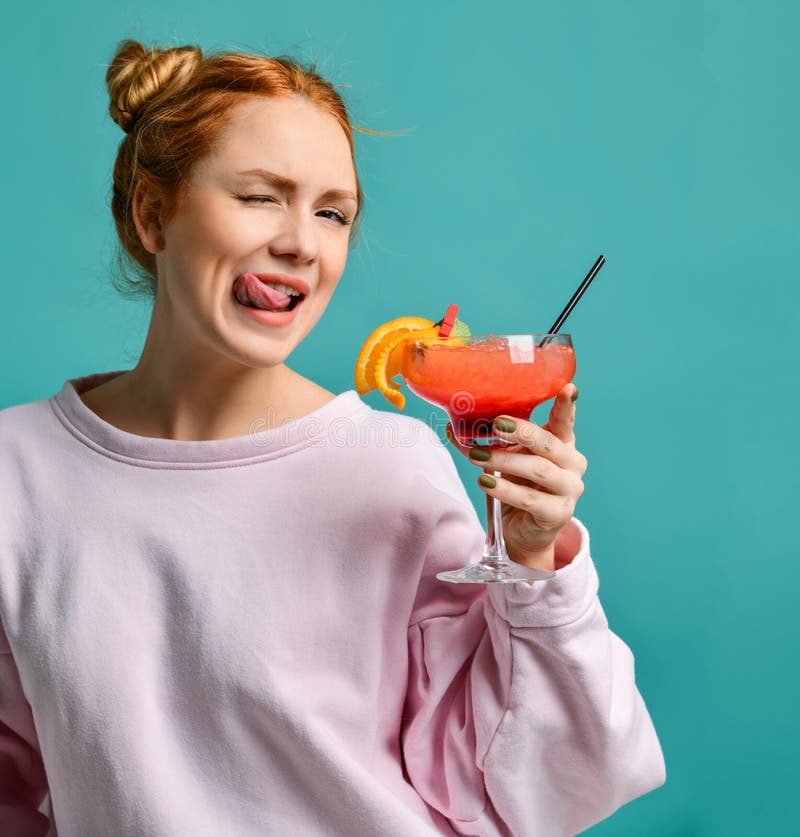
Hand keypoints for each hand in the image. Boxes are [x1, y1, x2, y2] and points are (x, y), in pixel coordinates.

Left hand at [446, 384, 586, 571]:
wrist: (523, 531)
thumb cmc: (518, 486)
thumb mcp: (505, 459)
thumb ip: (487, 442)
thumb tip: (451, 425)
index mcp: (563, 444)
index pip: (566, 421)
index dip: (567, 405)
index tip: (568, 388)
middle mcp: (572, 464)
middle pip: (548, 443)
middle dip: (521, 431)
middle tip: (495, 424)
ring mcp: (569, 490)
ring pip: (537, 470)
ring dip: (504, 461)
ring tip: (476, 455)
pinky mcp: (558, 514)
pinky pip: (530, 499)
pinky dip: (505, 489)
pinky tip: (485, 482)